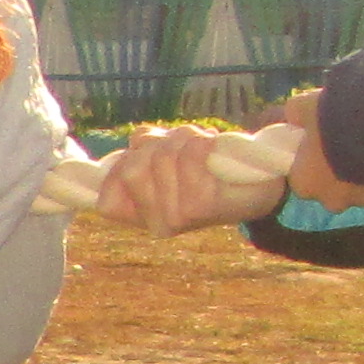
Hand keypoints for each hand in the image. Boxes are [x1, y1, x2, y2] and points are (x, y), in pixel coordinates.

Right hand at [92, 126, 290, 235]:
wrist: (259, 186)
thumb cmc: (209, 170)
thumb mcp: (167, 159)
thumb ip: (142, 150)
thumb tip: (139, 140)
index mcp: (143, 218)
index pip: (105, 199)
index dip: (116, 171)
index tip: (141, 155)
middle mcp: (157, 224)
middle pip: (131, 168)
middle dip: (154, 145)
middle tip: (178, 146)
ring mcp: (177, 217)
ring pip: (160, 157)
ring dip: (181, 139)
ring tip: (198, 145)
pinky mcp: (202, 206)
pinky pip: (189, 155)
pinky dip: (200, 141)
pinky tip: (211, 148)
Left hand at [269, 87, 363, 210]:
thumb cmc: (336, 117)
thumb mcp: (306, 105)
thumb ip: (295, 113)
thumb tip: (294, 115)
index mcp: (305, 183)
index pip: (303, 178)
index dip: (312, 162)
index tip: (322, 145)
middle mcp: (333, 200)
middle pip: (333, 190)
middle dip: (339, 172)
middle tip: (350, 144)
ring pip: (362, 190)